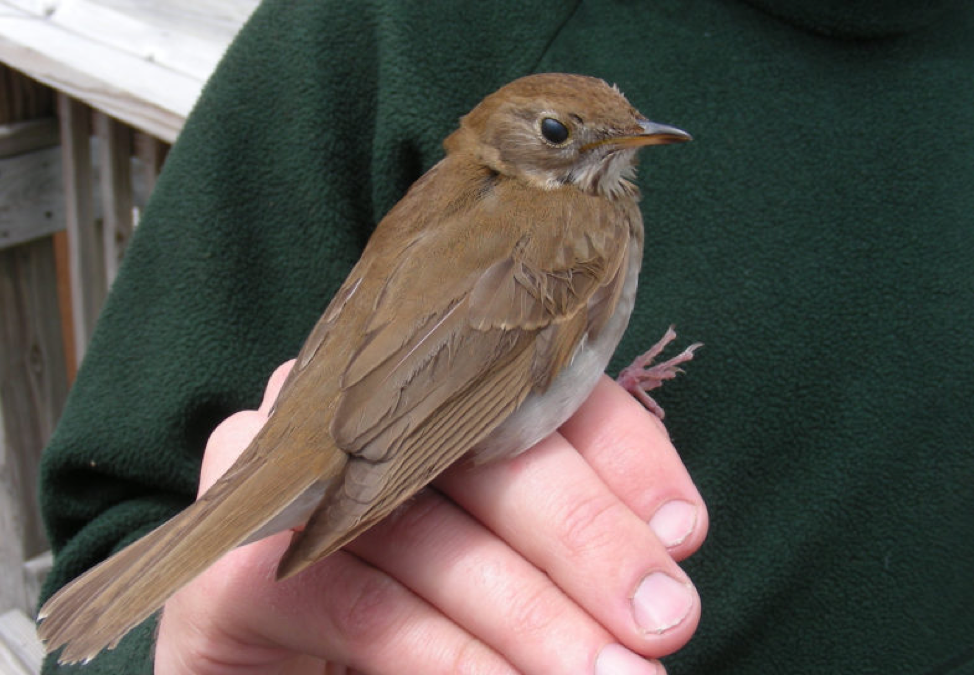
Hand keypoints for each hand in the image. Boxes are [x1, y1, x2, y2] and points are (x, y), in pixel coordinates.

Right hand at [155, 361, 707, 674]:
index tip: (685, 533)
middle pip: (481, 451)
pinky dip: (453, 660)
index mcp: (415, 391)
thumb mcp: (507, 559)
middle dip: (586, 538)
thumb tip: (672, 537)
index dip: (618, 452)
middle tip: (666, 619)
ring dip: (536, 617)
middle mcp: (345, 414)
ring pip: (432, 535)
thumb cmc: (417, 604)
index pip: (530, 386)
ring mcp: (282, 483)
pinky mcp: (236, 570)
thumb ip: (570, 530)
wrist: (284, 669)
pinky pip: (364, 608)